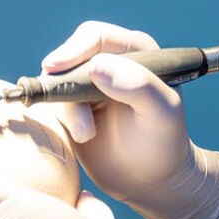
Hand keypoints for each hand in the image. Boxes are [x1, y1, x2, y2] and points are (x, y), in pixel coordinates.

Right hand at [44, 20, 218, 218]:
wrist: (151, 181)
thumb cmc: (164, 143)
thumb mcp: (162, 113)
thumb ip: (137, 85)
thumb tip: (95, 65)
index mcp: (136, 51)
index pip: (96, 37)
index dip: (73, 49)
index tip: (54, 68)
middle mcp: (110, 61)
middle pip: (71, 54)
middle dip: (63, 78)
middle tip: (61, 101)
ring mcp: (90, 84)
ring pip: (58, 80)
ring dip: (67, 108)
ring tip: (87, 134)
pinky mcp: (74, 106)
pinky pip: (54, 102)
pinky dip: (62, 118)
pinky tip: (82, 136)